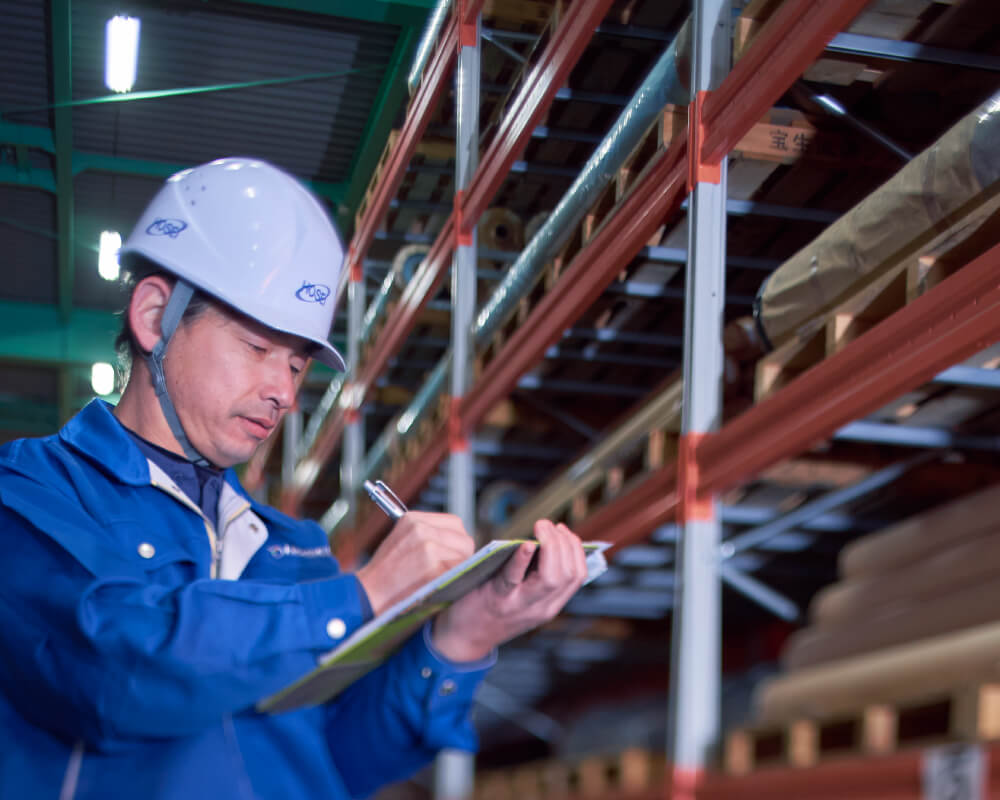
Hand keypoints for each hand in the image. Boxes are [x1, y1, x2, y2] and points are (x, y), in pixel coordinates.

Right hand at [356, 511, 473, 615]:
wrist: (366, 594)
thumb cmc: (384, 574)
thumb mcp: (401, 541)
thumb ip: (428, 535)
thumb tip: (456, 542)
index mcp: (413, 519)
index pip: (455, 524)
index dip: (456, 541)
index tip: (452, 554)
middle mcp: (421, 528)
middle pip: (463, 539)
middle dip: (461, 556)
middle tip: (449, 571)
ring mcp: (428, 546)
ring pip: (464, 556)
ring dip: (458, 570)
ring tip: (440, 579)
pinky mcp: (433, 566)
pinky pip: (458, 571)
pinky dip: (453, 581)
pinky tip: (439, 586)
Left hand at [431, 520, 587, 661]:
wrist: (464, 637)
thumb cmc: (494, 610)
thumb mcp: (526, 601)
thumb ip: (538, 578)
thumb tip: (550, 542)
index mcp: (549, 606)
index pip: (578, 576)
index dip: (576, 549)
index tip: (565, 531)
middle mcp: (539, 608)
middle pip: (568, 574)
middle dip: (565, 544)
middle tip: (550, 525)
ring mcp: (519, 605)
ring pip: (550, 578)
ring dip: (551, 546)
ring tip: (541, 527)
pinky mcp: (496, 598)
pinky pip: (514, 578)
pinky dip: (523, 559)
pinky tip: (526, 545)